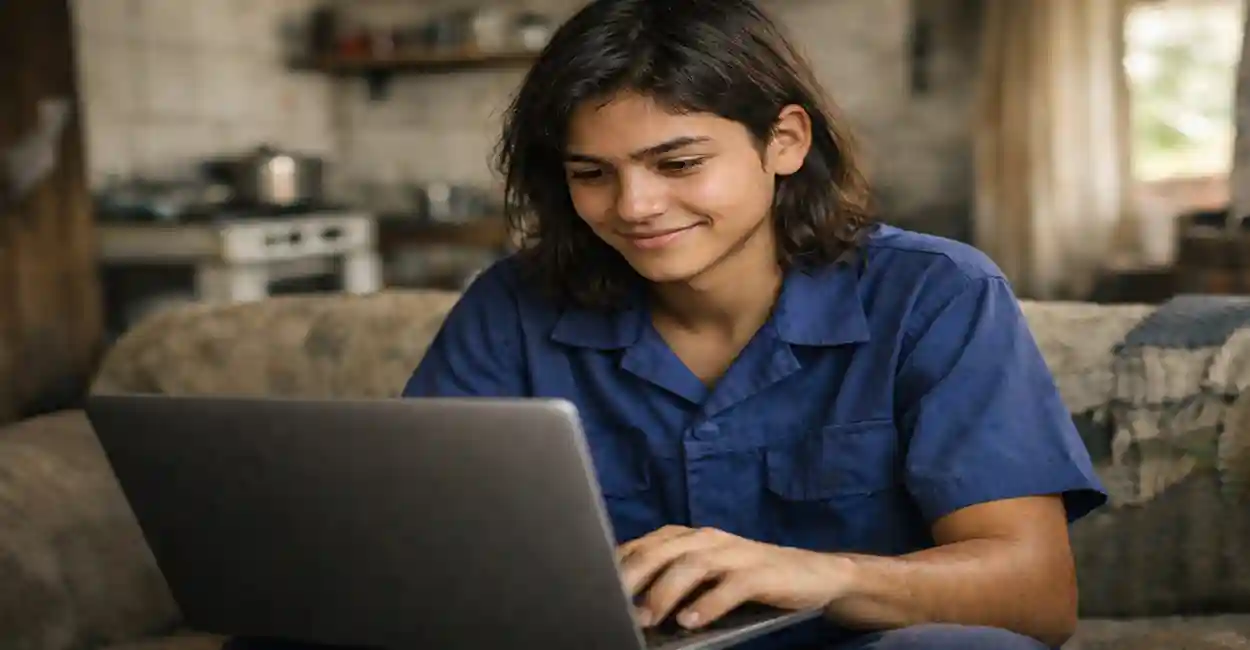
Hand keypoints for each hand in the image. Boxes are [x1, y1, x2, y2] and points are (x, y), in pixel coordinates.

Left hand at [617, 525, 851, 629]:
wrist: (813, 574)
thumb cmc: (748, 579)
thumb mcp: (706, 575)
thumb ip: (672, 581)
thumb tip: (631, 605)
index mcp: (689, 537)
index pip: (644, 545)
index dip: (619, 564)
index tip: (595, 587)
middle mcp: (707, 539)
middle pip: (661, 551)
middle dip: (634, 577)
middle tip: (614, 604)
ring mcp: (734, 553)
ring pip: (691, 565)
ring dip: (665, 592)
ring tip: (647, 617)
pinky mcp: (759, 573)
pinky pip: (729, 586)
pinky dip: (707, 604)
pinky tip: (691, 621)